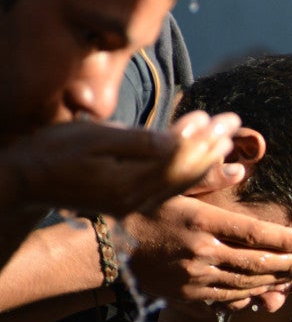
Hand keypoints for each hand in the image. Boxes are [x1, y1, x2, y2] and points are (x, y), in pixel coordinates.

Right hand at [1, 111, 237, 215]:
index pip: (178, 160)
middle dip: (212, 146)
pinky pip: (170, 188)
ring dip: (209, 161)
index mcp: (128, 184)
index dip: (201, 138)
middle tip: (235, 123)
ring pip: (182, 181)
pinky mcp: (131, 202)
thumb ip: (138, 142)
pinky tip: (208, 166)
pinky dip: (192, 175)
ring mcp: (135, 203)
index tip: (218, 118)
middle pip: (186, 171)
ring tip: (230, 143)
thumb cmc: (54, 151)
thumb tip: (177, 141)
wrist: (25, 180)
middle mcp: (137, 199)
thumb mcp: (93, 138)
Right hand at [120, 195, 291, 310]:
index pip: (253, 233)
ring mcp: (193, 280)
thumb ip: (208, 178)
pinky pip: (225, 303)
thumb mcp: (172, 186)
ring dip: (276, 283)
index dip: (284, 239)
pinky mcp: (185, 298)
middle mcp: (200, 254)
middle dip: (291, 264)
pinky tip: (264, 295)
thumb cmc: (141, 207)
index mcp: (200, 222)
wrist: (103, 245)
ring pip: (246, 286)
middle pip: (257, 264)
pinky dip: (248, 299)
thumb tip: (241, 167)